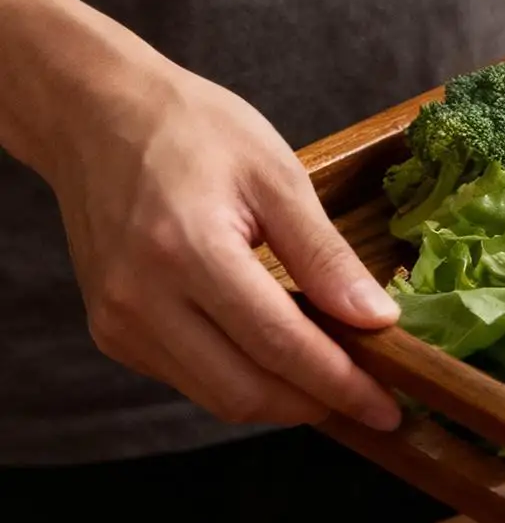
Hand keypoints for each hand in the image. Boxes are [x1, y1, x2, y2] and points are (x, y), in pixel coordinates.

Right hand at [42, 51, 401, 431]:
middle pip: (244, 390)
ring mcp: (118, 321)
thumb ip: (325, 254)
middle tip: (373, 402)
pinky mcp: (111, 331)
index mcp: (187, 250)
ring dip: (282, 399)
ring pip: (215, 396)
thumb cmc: (192, 130)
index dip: (340, 383)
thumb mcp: (277, 176)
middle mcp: (140, 298)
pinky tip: (280, 357)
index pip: (278, 344)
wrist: (97, 116)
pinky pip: (188, 378)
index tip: (388, 406)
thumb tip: (377, 319)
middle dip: (316, 404)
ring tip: (336, 380)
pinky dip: (241, 378)